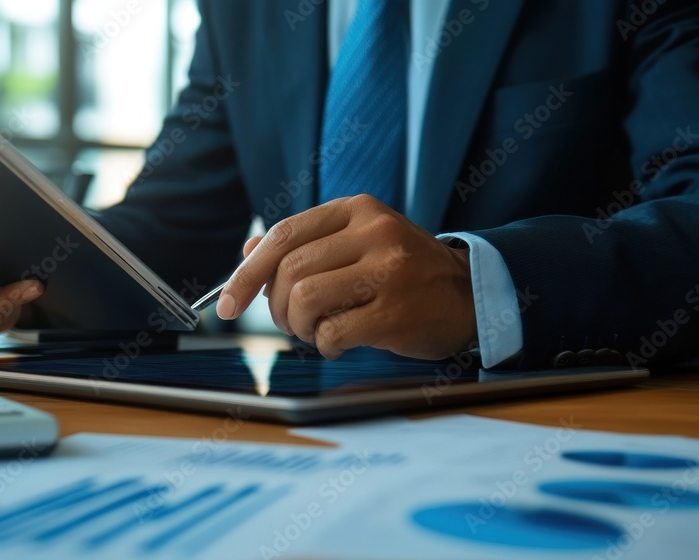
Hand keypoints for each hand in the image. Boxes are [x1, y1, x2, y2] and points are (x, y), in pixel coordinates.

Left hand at [216, 195, 476, 359]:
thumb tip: (249, 250)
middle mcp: (373, 233)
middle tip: (290, 323)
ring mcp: (388, 271)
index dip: (246, 273)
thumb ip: (307, 244)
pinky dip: (324, 345)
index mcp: (357, 210)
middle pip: (290, 271)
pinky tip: (339, 344)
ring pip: (306, 299)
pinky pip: (333, 332)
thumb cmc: (405, 272)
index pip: (283, 235)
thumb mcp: (359, 243)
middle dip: (276, 307)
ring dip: (298, 327)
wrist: (471, 294)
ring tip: (316, 332)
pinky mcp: (396, 311)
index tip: (228, 305)